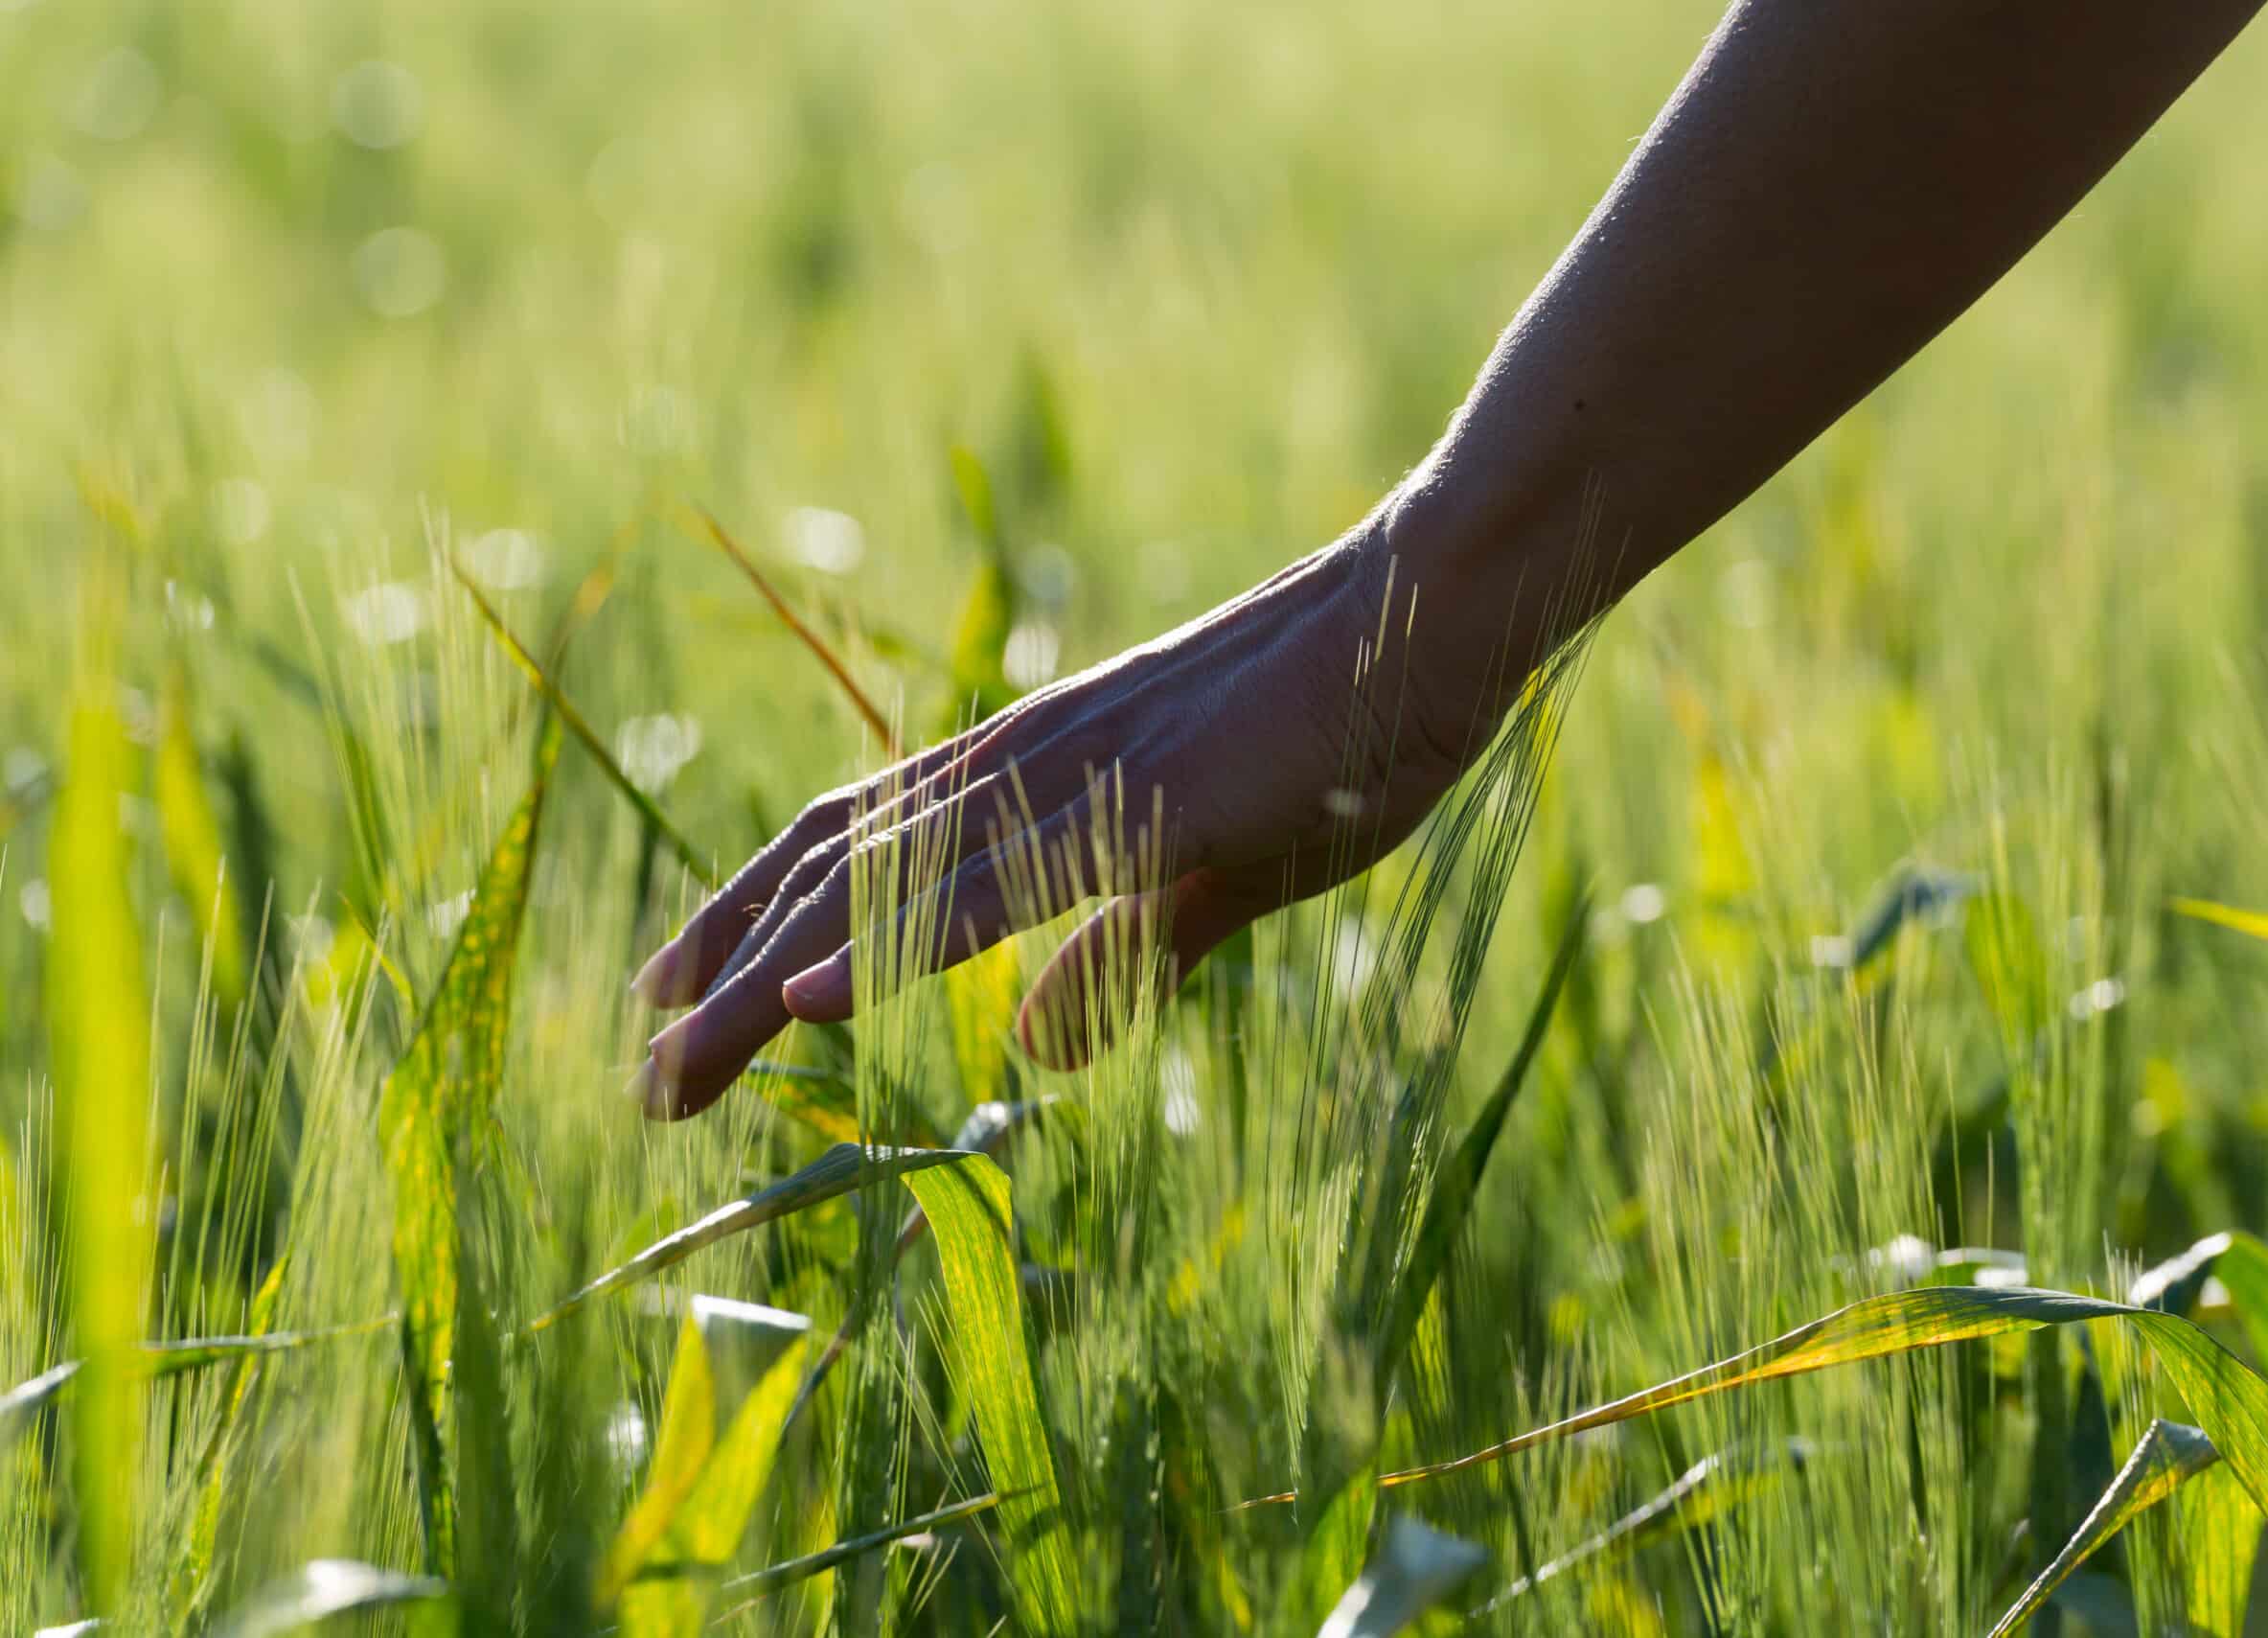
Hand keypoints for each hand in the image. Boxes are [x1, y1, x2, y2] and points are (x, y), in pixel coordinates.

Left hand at [627, 525, 1494, 1118]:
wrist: (1434, 617)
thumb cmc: (1338, 735)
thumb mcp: (1212, 876)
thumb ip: (1119, 955)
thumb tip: (1037, 1051)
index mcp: (1033, 771)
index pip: (853, 846)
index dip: (753, 921)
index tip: (675, 1000)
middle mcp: (1021, 761)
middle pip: (831, 870)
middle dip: (724, 977)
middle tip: (643, 1082)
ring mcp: (1074, 775)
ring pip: (882, 884)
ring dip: (767, 976)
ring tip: (677, 1064)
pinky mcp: (1141, 802)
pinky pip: (998, 885)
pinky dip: (892, 942)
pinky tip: (813, 1002)